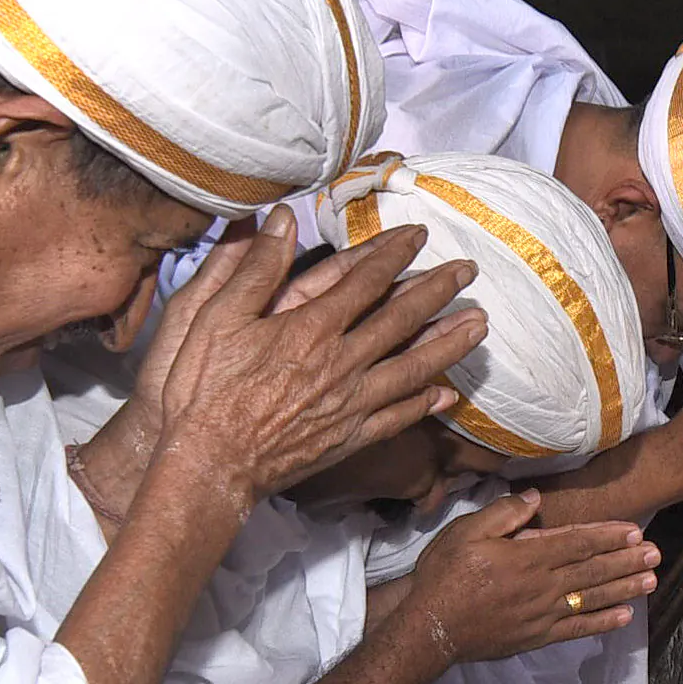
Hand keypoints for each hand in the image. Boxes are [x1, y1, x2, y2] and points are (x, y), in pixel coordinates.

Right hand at [146, 207, 487, 507]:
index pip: (364, 280)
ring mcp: (351, 403)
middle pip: (401, 318)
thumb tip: (282, 218)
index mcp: (309, 327)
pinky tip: (446, 395)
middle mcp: (341, 362)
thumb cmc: (201, 390)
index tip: (420, 235)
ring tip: (480, 324)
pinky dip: (425, 404)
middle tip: (469, 271)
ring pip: (413, 367)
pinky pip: (398, 417)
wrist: (208, 465)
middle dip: (438, 291)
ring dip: (449, 344)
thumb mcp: (214, 317)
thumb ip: (254, 268)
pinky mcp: (350, 438)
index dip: (394, 254)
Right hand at [400, 490, 659, 663]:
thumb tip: (536, 498)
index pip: (577, 543)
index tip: (634, 530)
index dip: (608, 536)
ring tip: (651, 580)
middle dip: (626, 560)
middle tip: (655, 553)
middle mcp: (542, 585)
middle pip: (593, 570)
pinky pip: (578, 628)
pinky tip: (625, 616)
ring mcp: (543, 614)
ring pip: (592, 598)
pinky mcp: (538, 636)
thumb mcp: (466, 531)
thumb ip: (504, 514)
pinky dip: (602, 622)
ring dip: (624, 588)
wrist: (431, 627)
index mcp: (527, 556)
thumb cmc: (445, 574)